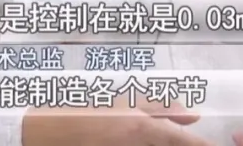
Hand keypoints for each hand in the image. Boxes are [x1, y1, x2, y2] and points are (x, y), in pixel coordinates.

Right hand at [23, 99, 213, 145]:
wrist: (48, 130)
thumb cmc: (87, 108)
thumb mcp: (125, 100)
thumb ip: (159, 106)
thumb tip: (193, 115)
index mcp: (141, 127)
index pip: (184, 142)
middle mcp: (136, 145)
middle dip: (186, 145)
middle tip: (194, 141)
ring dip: (164, 144)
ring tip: (151, 135)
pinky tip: (144, 141)